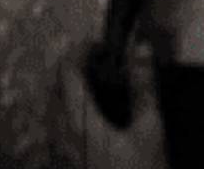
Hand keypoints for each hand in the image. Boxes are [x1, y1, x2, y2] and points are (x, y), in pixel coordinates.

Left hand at [47, 39, 169, 168]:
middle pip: (55, 88)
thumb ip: (143, 89)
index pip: (67, 70)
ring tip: (97, 91)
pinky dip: (70, 116)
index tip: (101, 46)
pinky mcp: (60, 165)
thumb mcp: (149, 132)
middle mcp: (58, 134)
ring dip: (71, 93)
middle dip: (75, 70)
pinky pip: (56, 131)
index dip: (81, 50)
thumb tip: (141, 49)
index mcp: (76, 120)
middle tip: (100, 65)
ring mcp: (56, 152)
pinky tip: (92, 124)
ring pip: (53, 110)